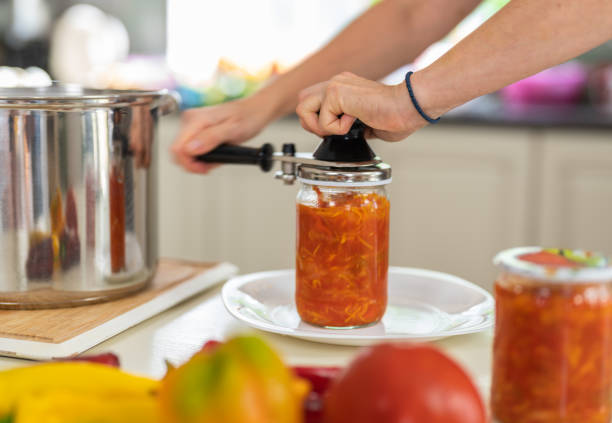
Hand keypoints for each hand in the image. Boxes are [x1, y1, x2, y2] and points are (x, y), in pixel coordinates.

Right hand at [171, 96, 274, 173]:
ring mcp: (192, 124)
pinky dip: (203, 155)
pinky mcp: (196, 129)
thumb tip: (191, 149)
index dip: (189, 163)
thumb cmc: (248, 117)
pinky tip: (217, 153)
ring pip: (185, 151)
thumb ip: (211, 139)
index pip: (178, 148)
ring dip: (199, 160)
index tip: (204, 168)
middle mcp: (190, 120)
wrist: (255, 110)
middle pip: (178, 151)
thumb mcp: (233, 130)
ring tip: (219, 157)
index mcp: (196, 119)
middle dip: (193, 163)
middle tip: (212, 165)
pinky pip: (192, 148)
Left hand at [296, 72, 428, 140]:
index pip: (312, 103)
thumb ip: (353, 127)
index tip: (337, 132)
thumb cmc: (399, 115)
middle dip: (311, 124)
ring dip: (319, 127)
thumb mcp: (369, 124)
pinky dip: (336, 130)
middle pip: (301, 103)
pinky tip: (355, 122)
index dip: (317, 123)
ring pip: (303, 109)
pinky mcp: (336, 93)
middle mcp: (336, 83)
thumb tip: (350, 136)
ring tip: (341, 129)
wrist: (409, 107)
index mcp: (343, 88)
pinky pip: (322, 120)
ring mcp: (334, 85)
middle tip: (333, 133)